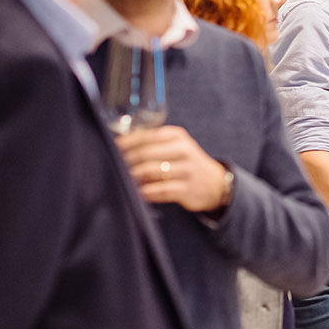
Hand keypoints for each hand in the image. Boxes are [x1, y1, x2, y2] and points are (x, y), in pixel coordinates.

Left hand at [116, 126, 230, 212]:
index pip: (147, 135)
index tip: (112, 147)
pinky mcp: (187, 189)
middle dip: (126, 161)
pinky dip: (145, 192)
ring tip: (124, 180)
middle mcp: (184, 150)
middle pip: (146, 153)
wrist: (216, 184)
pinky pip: (160, 191)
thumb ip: (153, 143)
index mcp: (178, 136)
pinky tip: (138, 193)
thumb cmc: (187, 163)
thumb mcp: (177, 146)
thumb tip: (119, 145)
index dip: (127, 142)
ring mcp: (187, 170)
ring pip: (151, 172)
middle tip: (114, 166)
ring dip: (133, 177)